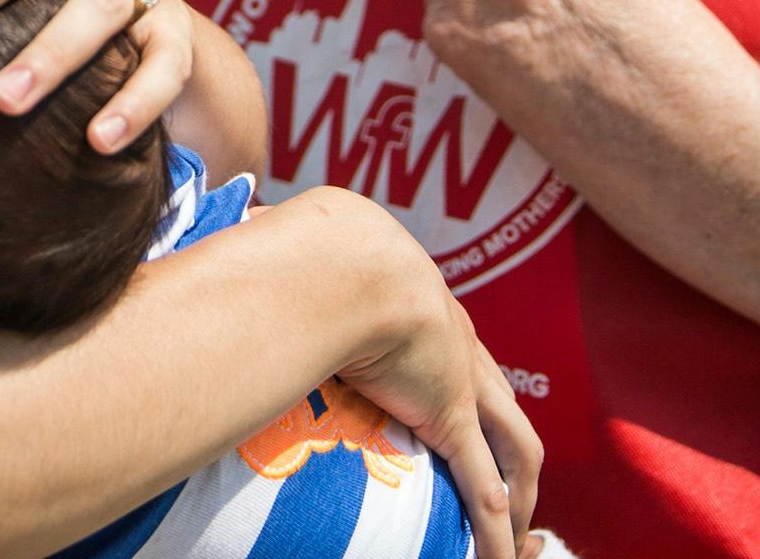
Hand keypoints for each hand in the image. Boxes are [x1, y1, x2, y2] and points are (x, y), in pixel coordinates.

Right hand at [288, 186, 542, 558]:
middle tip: (512, 496)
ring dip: (520, 495)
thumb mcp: (313, 265)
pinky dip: (493, 527)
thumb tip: (238, 232)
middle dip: (515, 457)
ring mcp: (462, 385)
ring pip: (516, 449)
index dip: (476, 399)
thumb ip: (284, 261)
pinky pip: (482, 485)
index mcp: (432, 313)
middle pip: (507, 410)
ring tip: (513, 536)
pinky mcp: (450, 419)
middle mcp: (461, 350)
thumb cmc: (319, 253)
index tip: (470, 432)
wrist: (346, 260)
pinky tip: (498, 556)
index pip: (470, 366)